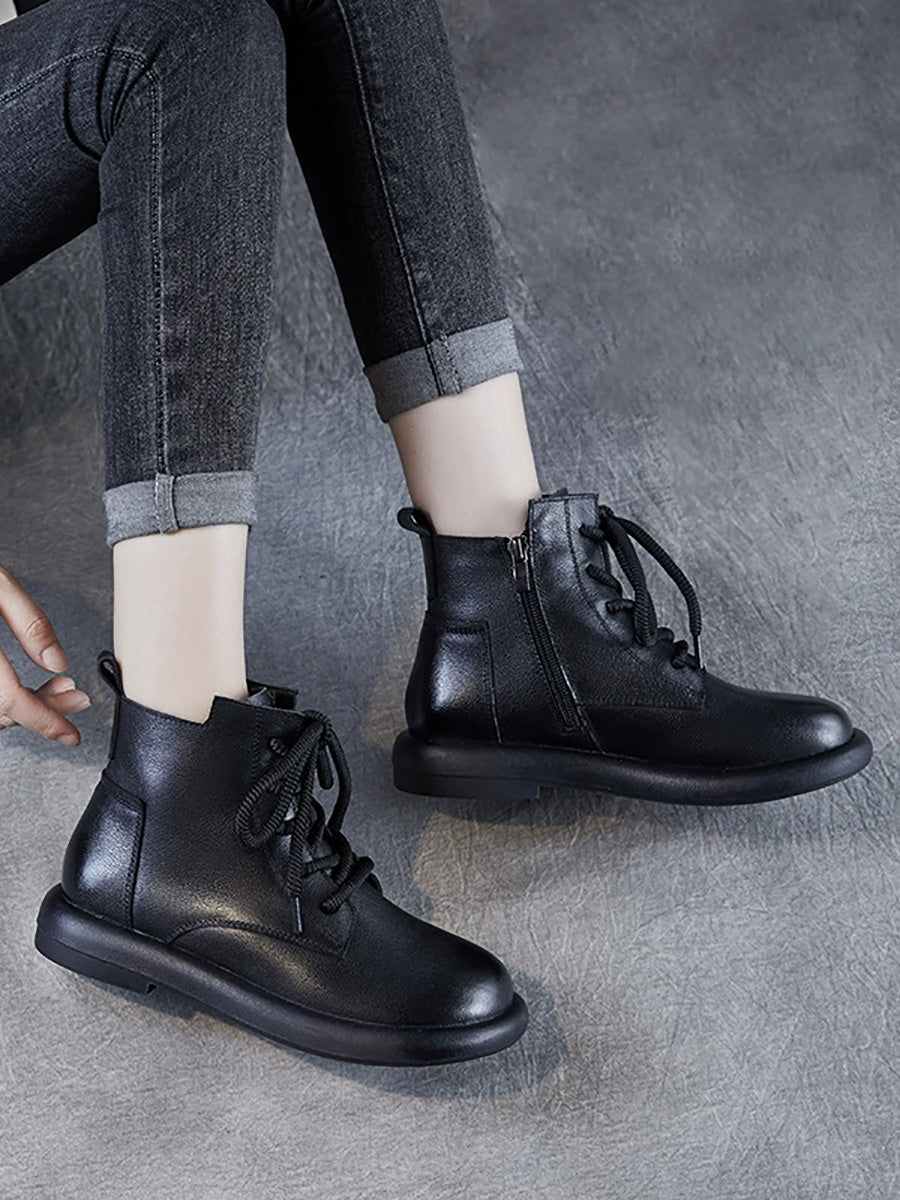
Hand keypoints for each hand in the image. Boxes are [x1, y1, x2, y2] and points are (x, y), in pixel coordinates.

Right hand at [0, 563, 90, 746]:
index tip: (70, 735)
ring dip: (23, 707)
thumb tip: (58, 662)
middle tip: (75, 701)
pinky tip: (24, 688)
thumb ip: (29, 622)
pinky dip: (4, 698)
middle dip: (42, 711)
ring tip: (57, 690)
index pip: (9, 698)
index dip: (44, 720)